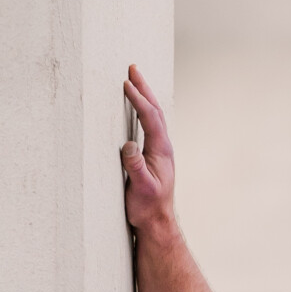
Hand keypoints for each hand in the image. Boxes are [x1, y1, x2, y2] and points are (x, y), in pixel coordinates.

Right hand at [122, 64, 176, 235]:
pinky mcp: (153, 156)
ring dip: (145, 96)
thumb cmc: (148, 208)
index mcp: (161, 151)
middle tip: (133, 69)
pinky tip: (137, 108)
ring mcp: (159, 151)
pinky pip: (149, 126)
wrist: (157, 222)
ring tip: (134, 80)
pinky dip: (143, 110)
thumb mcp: (140, 188)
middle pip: (156, 110)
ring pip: (154, 116)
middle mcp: (163, 147)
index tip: (126, 84)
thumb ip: (135, 167)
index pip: (150, 118)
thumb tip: (129, 145)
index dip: (139, 100)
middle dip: (144, 88)